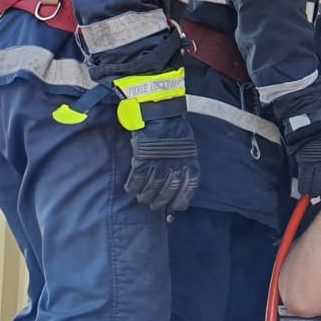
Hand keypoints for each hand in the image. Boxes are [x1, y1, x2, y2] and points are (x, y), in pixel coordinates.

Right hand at [124, 99, 199, 213]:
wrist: (158, 111)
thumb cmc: (173, 128)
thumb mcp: (188, 146)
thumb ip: (184, 163)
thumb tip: (178, 182)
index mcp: (190, 161)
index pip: (189, 187)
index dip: (182, 200)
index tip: (176, 208)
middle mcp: (175, 163)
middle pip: (169, 190)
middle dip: (161, 201)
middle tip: (154, 206)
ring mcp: (159, 161)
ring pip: (152, 187)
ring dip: (146, 196)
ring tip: (142, 199)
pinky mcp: (142, 157)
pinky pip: (137, 178)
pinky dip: (133, 186)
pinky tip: (130, 189)